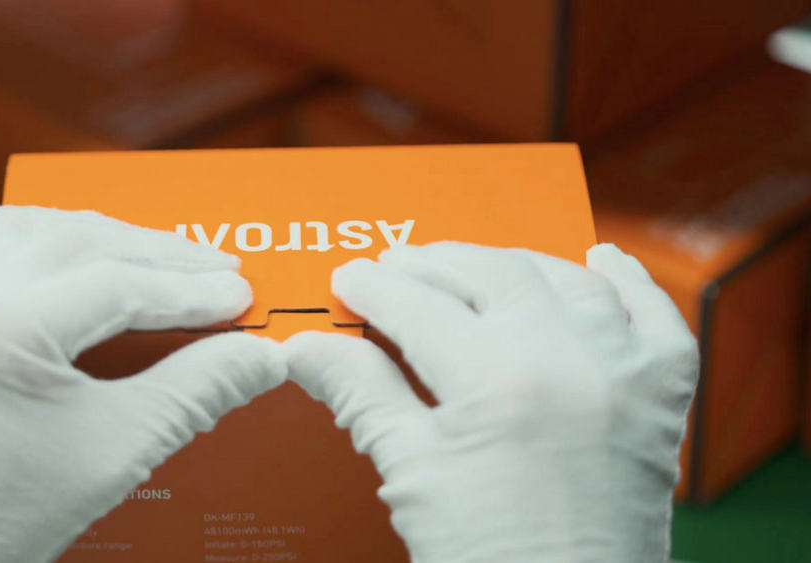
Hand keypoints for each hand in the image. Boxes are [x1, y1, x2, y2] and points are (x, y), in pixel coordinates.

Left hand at [0, 206, 285, 562]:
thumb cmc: (6, 510)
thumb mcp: (120, 450)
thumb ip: (198, 390)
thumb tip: (262, 356)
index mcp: (3, 331)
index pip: (119, 284)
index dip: (190, 291)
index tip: (239, 298)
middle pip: (82, 239)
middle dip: (160, 252)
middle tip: (216, 268)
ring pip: (34, 224)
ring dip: (102, 230)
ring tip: (157, 251)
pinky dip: (37, 230)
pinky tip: (69, 238)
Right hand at [285, 243, 697, 561]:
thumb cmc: (487, 557)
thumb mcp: (411, 473)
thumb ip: (360, 393)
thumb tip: (306, 349)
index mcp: (495, 382)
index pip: (417, 306)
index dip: (374, 287)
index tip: (351, 279)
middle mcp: (566, 360)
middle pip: (489, 275)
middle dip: (433, 262)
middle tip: (397, 265)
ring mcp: (622, 372)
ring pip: (565, 278)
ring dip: (514, 262)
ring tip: (476, 265)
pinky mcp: (660, 396)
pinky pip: (656, 315)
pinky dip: (630, 282)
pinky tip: (601, 262)